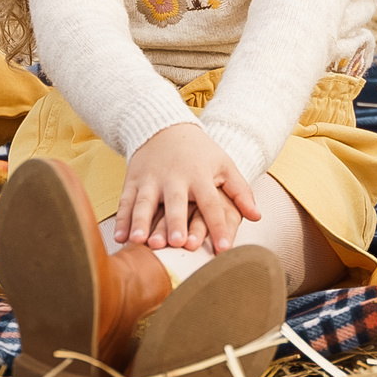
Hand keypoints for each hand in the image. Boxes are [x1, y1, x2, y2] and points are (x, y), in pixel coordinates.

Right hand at [117, 123, 259, 250]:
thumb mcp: (224, 165)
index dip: (218, 225)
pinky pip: (126, 201)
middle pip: (175, 202)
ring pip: (145, 202)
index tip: (224, 249)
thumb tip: (257, 216)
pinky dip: (122, 220)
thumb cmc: (200, 153)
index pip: (211, 203)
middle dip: (175, 222)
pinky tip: (120, 238)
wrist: (164, 126)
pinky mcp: (132, 180)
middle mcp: (174, 178)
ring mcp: (150, 179)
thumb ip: (240, 191)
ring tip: (140, 241)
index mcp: (199, 176)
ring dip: (141, 222)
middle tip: (178, 243)